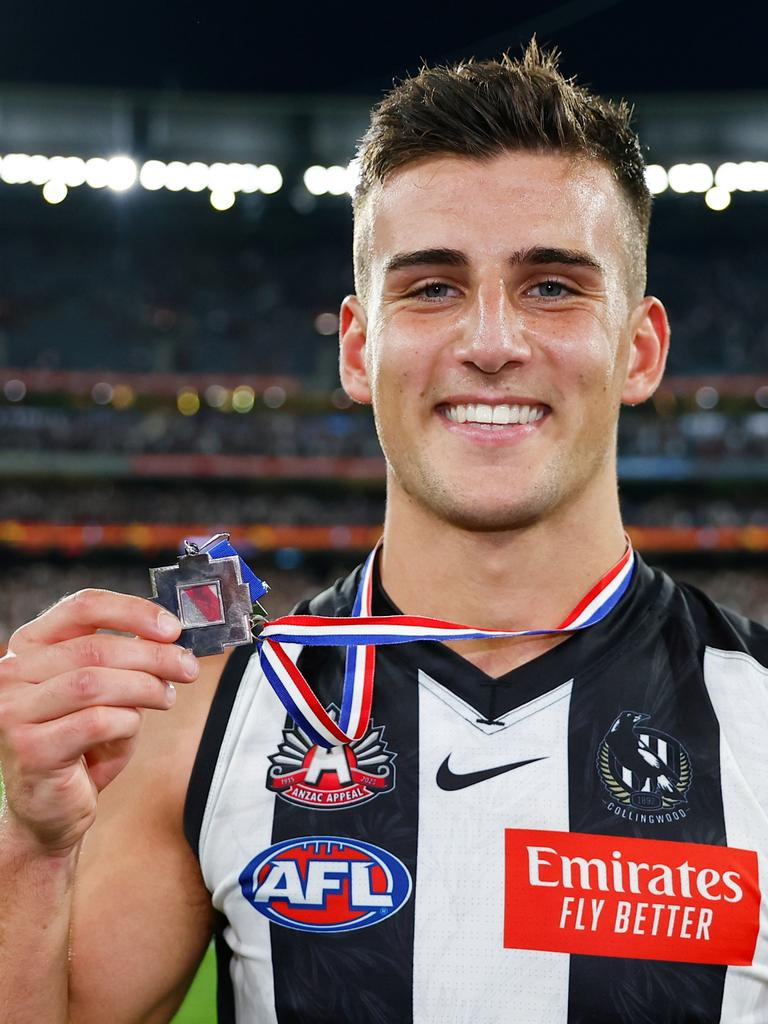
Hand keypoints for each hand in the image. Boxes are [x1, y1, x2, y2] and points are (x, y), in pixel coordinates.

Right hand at [0, 589, 199, 854]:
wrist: (50, 808)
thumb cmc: (80, 743)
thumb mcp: (104, 690)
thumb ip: (124, 660)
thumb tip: (171, 638)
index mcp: (30, 645)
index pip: (82, 607)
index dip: (133, 611)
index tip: (172, 628)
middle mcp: (12, 673)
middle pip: (94, 648)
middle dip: (152, 655)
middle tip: (187, 667)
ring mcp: (14, 711)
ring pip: (94, 683)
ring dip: (144, 687)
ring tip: (165, 697)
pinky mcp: (31, 749)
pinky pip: (95, 722)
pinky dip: (126, 722)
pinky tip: (131, 728)